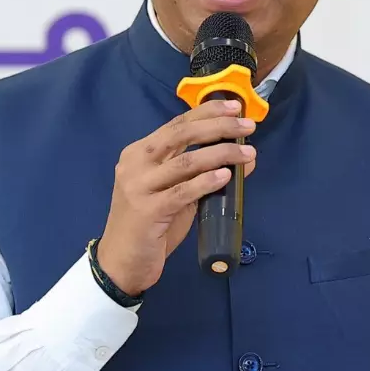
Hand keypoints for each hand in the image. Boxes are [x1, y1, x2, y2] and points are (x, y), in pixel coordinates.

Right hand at [97, 99, 256, 296]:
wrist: (121, 262)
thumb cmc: (150, 226)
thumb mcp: (177, 194)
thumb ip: (203, 175)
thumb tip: (245, 158)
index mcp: (140, 152)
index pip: (177, 123)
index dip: (208, 112)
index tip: (236, 107)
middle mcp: (136, 163)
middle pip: (181, 134)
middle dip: (219, 127)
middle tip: (248, 127)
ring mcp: (139, 186)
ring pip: (185, 161)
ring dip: (221, 154)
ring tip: (247, 154)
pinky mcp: (147, 211)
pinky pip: (182, 192)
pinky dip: (206, 181)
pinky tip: (225, 175)